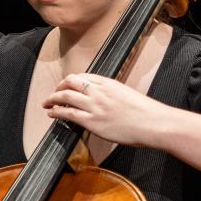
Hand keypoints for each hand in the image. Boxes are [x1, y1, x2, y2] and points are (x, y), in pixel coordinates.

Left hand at [42, 73, 170, 146]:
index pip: (83, 76)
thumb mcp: (128, 94)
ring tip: (47, 103)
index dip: (71, 81)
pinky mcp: (92, 121)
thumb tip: (104, 100)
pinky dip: (57, 112)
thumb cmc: (146, 113)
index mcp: (108, 83)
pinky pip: (68, 114)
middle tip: (53, 93)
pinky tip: (52, 113)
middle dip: (59, 87)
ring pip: (66, 96)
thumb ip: (113, 94)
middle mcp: (99, 91)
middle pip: (71, 82)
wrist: (154, 123)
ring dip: (52, 98)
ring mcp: (95, 106)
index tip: (66, 86)